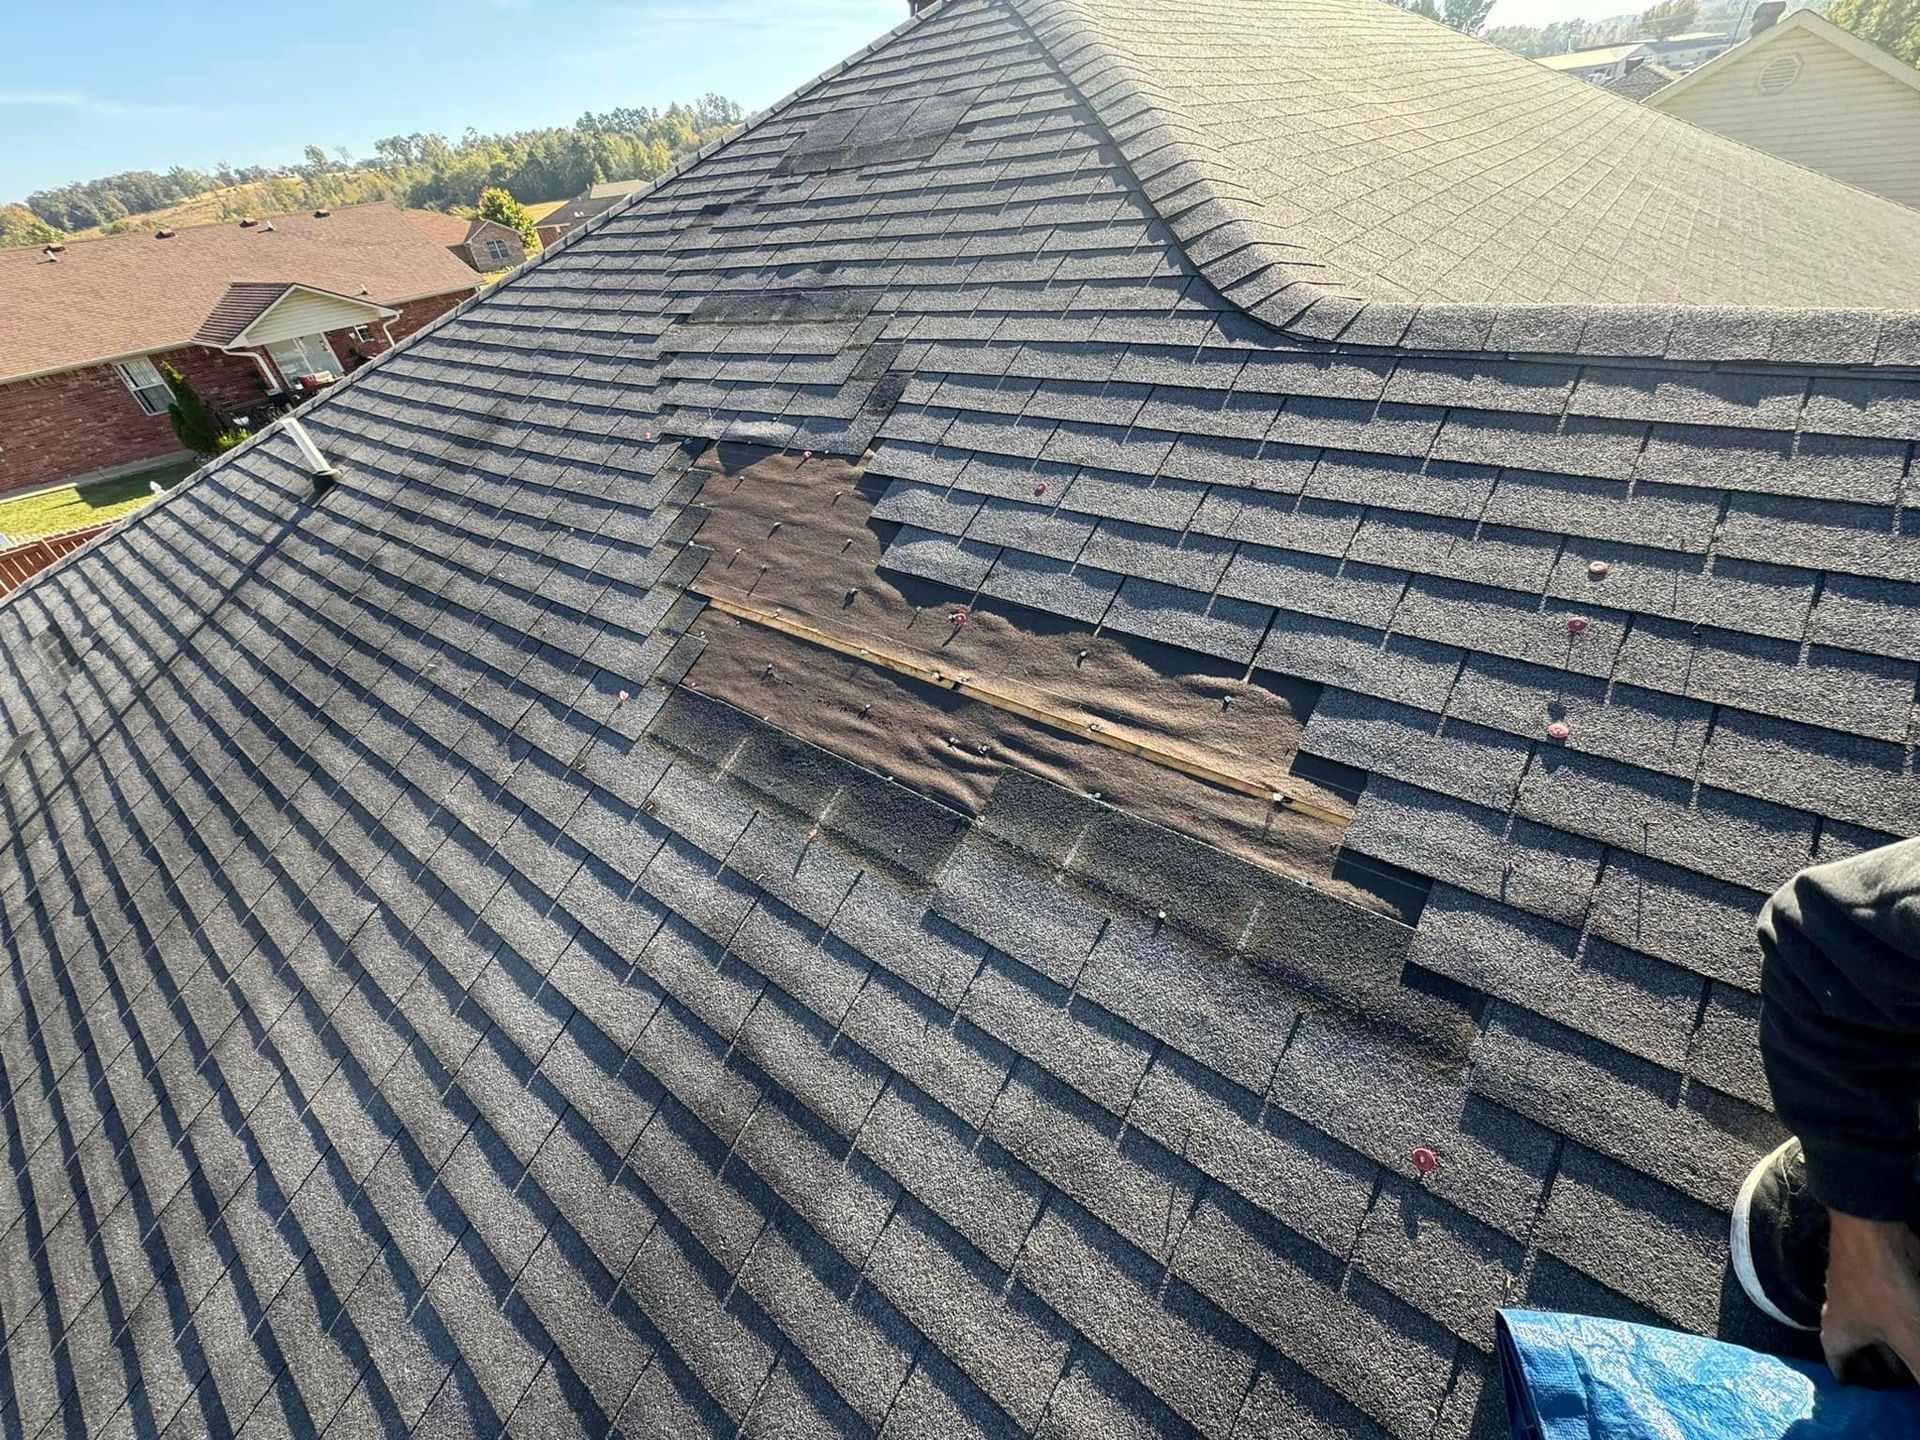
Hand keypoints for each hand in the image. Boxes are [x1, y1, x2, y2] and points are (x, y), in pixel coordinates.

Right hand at [1822, 1212, 1919, 1386]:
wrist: (1872, 1224)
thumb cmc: (1883, 1285)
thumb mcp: (1909, 1336)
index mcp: (1838, 1334)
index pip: (1839, 1368)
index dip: (1855, 1386)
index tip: (1870, 1396)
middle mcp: (1840, 1314)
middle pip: (1859, 1349)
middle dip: (1880, 1366)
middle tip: (1903, 1382)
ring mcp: (1855, 1291)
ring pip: (1874, 1326)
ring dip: (1893, 1342)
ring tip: (1915, 1353)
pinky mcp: (1872, 1275)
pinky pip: (1886, 1307)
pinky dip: (1901, 1319)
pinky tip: (1915, 1319)